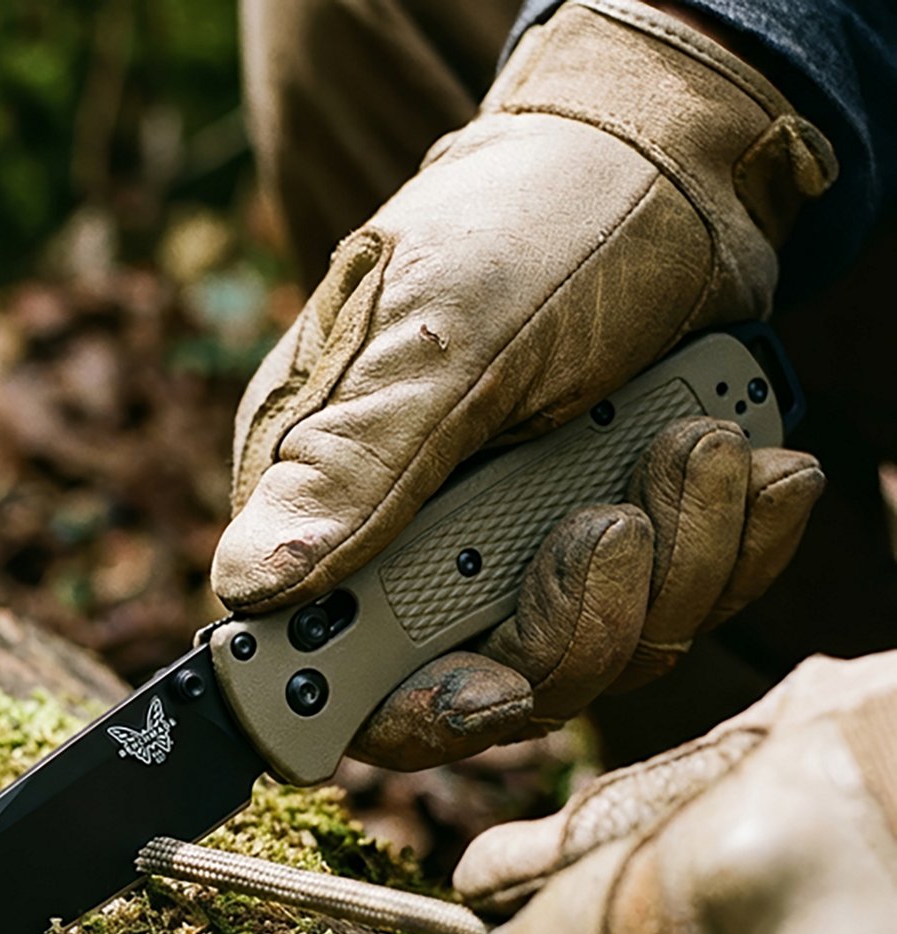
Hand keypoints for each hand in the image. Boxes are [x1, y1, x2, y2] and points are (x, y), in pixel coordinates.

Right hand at [214, 0, 834, 769]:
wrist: (671, 160)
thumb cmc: (537, 219)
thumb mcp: (443, 336)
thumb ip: (350, 465)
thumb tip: (246, 588)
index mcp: (331, 493)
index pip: (334, 664)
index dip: (409, 705)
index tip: (492, 687)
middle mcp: (413, 541)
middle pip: (481, 681)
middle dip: (579, 623)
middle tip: (624, 518)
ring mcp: (515, 548)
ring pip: (590, 654)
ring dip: (674, 568)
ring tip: (703, 444)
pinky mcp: (605, 540)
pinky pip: (670, 608)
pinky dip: (727, 551)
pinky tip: (756, 471)